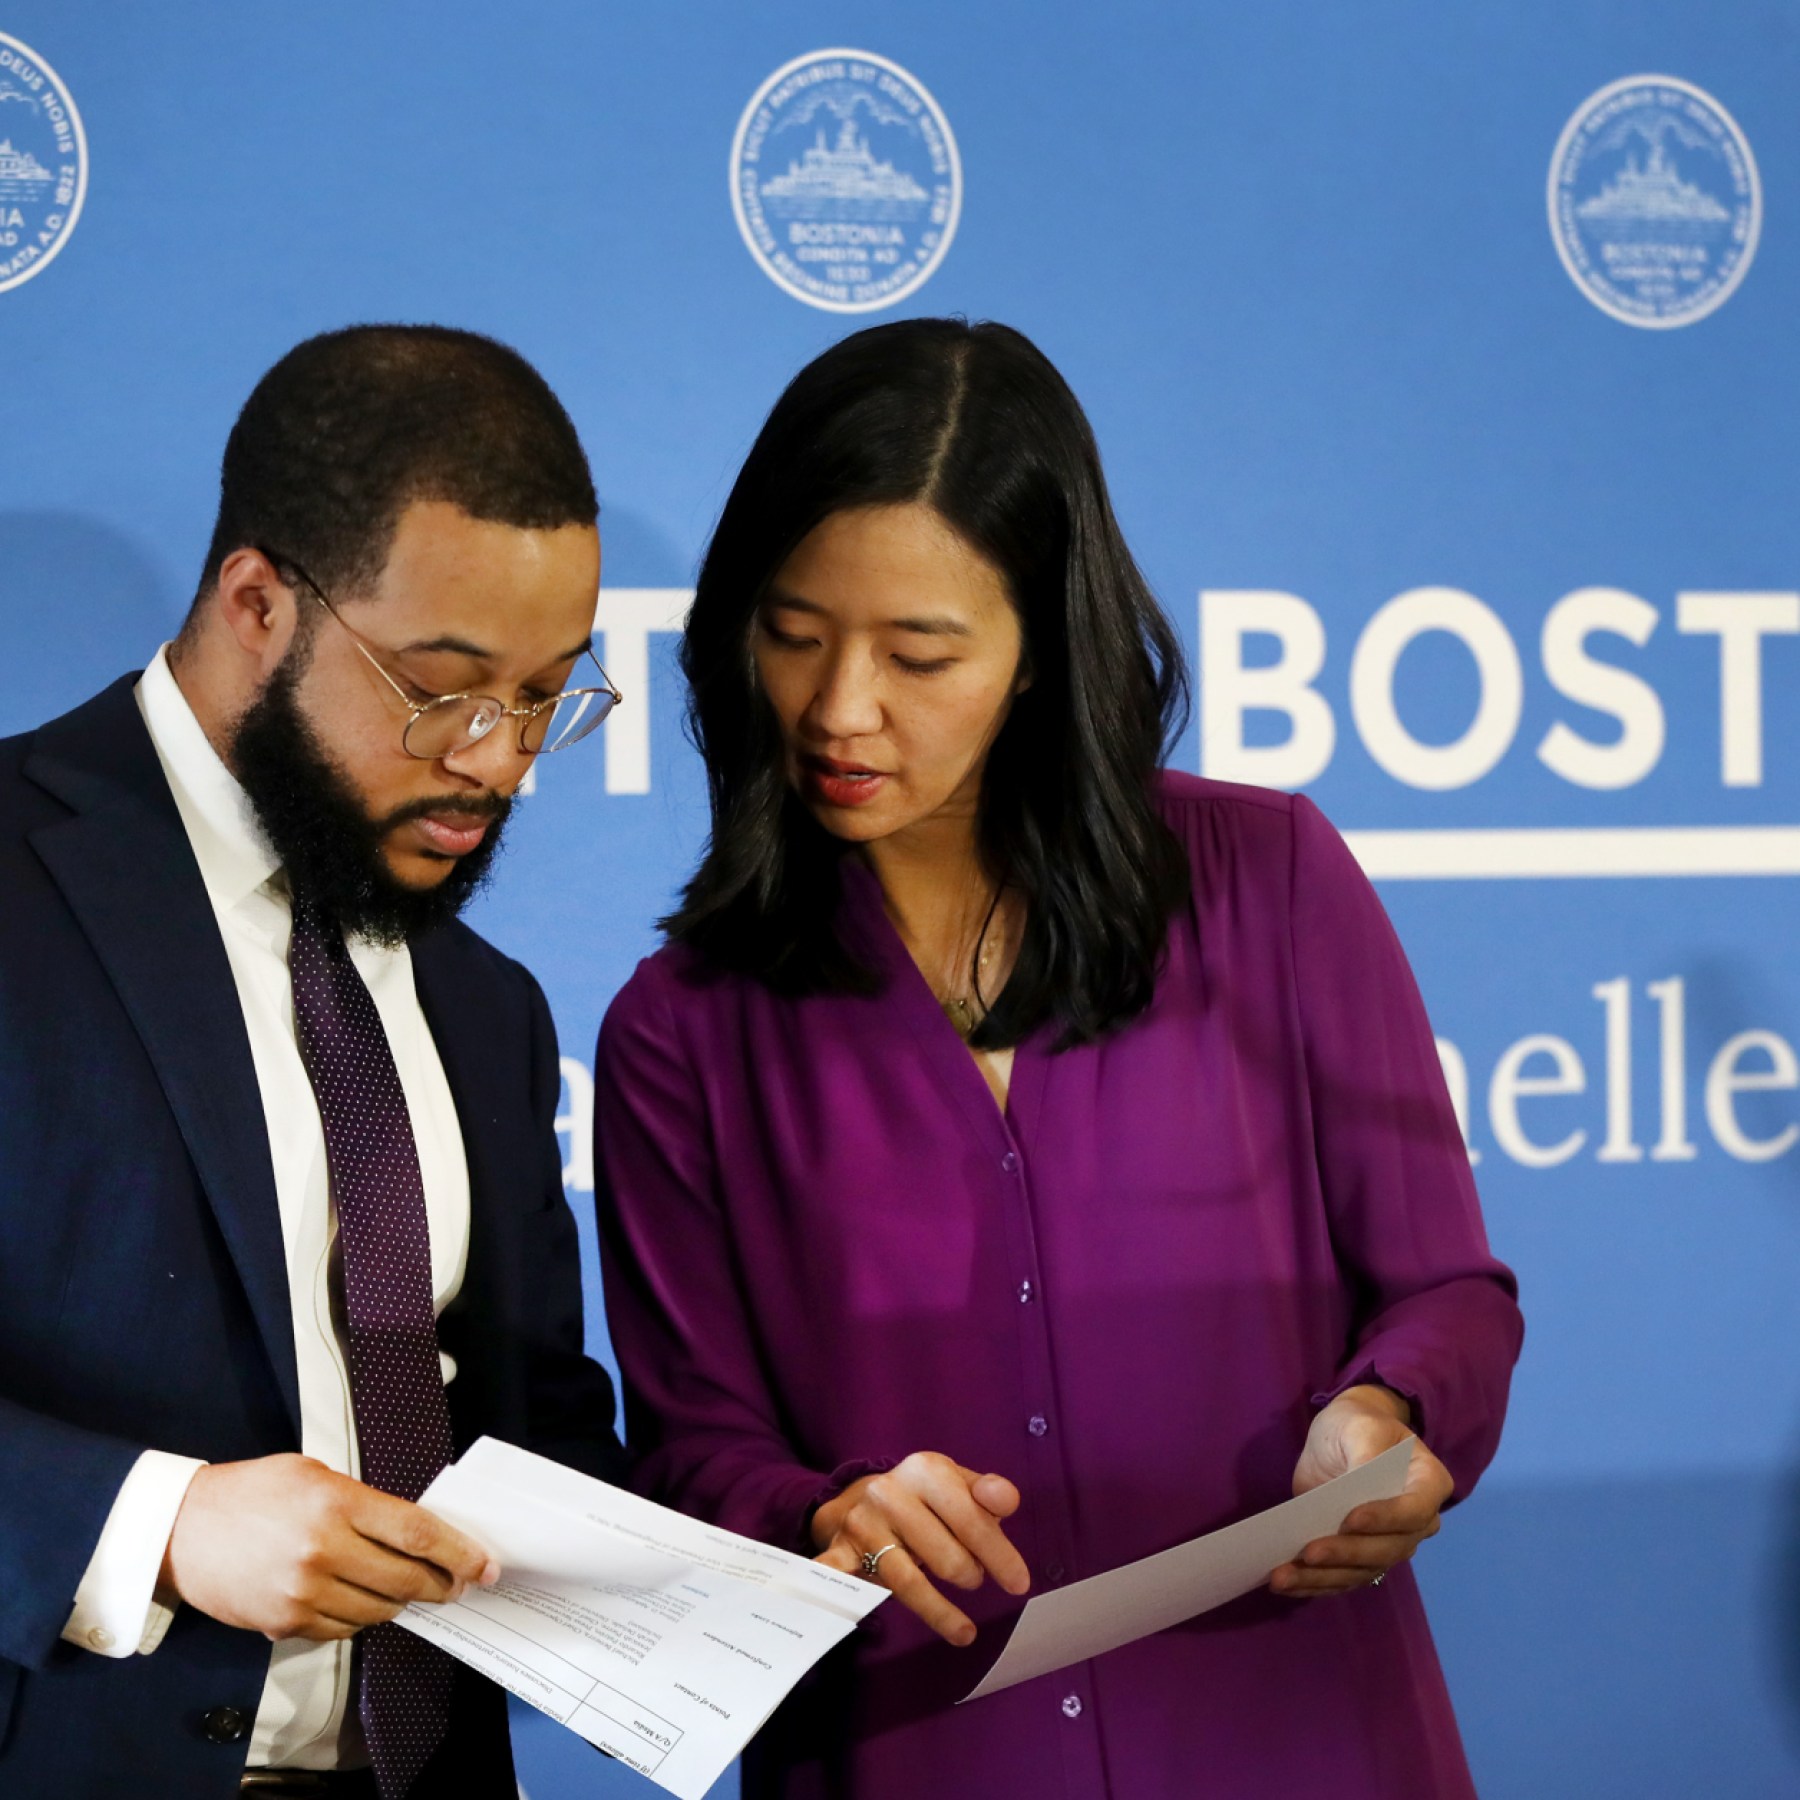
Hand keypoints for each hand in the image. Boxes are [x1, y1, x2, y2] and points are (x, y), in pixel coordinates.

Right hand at [160, 1454, 499, 1641]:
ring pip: (378, 1610)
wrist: (182, 1529)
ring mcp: (302, 1592)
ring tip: (408, 1588)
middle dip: (441, 1584)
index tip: (484, 1565)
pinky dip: (361, 1618)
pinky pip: (343, 1629)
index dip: (458, 1552)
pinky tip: (361, 1599)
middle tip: (457, 1583)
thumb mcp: (314, 1474)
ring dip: (401, 1602)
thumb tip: (415, 1530)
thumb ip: (364, 1501)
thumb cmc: (252, 1492)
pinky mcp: (284, 1623)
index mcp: (336, 1503)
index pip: (416, 1532)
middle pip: (405, 1578)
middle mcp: (322, 1550)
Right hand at [811, 1452, 1028, 1645]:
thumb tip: (1009, 1501)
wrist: (859, 1494)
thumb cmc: (924, 1497)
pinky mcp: (841, 1549)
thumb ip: (988, 1495)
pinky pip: (838, 1575)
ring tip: (964, 1630)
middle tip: (974, 1579)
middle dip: (969, 1575)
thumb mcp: (957, 1483)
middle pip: (944, 1556)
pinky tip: (839, 1610)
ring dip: (939, 1610)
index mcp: (926, 1470)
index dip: (1000, 1556)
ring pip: (907, 1581)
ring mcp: (863, 1523)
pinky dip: (836, 1589)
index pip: (972, 1520)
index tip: (1019, 1584)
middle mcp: (891, 1492)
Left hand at [1269, 1385, 1452, 1598]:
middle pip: (1387, 1550)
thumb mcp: (1360, 1426)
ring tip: (1282, 1577)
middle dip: (1345, 1554)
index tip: (1350, 1519)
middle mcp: (1416, 1523)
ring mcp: (1388, 1544)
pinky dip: (1312, 1584)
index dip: (1385, 1518)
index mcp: (1428, 1484)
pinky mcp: (1360, 1558)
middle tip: (1307, 1552)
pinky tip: (1283, 1582)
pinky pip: (1341, 1578)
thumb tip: (1359, 1483)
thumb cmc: (1358, 1426)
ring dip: (1321, 1578)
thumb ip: (1365, 1452)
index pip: (1414, 1510)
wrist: (1342, 1438)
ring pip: (1361, 1571)